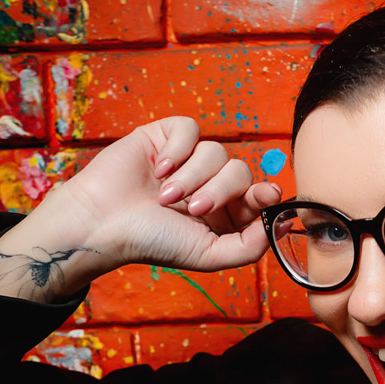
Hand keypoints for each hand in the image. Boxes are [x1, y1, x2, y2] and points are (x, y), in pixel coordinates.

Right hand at [54, 115, 281, 272]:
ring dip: (192, 176)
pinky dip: (177, 149)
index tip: (266, 195)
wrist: (104, 223)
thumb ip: (249, 247)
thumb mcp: (208, 254)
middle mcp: (210, 186)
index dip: (265, 194)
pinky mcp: (166, 138)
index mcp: (224, 215)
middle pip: (240, 171)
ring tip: (166, 197)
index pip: (258, 196)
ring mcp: (188, 160)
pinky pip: (190, 129)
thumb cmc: (153, 242)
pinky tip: (158, 169)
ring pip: (216, 151)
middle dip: (220, 190)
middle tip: (193, 208)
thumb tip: (280, 226)